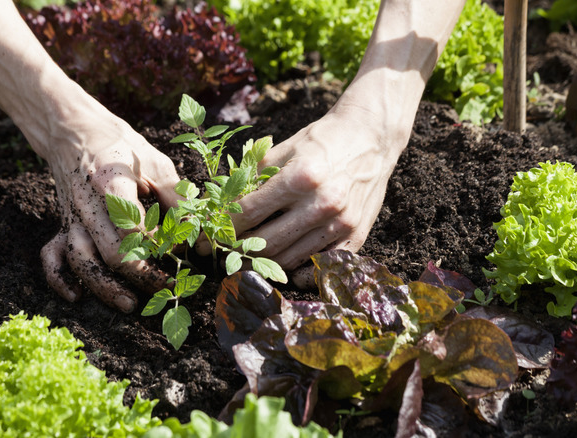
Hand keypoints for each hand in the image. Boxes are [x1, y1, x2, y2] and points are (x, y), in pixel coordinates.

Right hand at [39, 112, 180, 312]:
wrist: (73, 130)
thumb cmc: (120, 146)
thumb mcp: (155, 161)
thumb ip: (176, 197)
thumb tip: (195, 234)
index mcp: (110, 182)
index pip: (136, 227)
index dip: (161, 247)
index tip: (181, 253)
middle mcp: (86, 204)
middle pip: (110, 253)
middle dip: (141, 276)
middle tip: (168, 286)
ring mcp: (70, 217)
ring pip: (81, 261)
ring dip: (104, 287)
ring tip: (130, 304)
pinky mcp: (62, 224)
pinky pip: (52, 256)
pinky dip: (59, 279)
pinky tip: (76, 296)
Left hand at [230, 107, 406, 287]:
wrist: (371, 136)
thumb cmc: (322, 140)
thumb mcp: (283, 148)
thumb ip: (252, 177)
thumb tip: (219, 204)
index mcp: (300, 178)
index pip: (249, 213)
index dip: (221, 229)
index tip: (204, 238)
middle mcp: (321, 204)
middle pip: (265, 244)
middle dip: (236, 250)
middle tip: (221, 252)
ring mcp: (340, 224)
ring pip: (289, 260)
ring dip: (262, 263)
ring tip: (245, 258)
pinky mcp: (356, 236)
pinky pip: (319, 267)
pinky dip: (298, 272)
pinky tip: (283, 264)